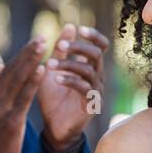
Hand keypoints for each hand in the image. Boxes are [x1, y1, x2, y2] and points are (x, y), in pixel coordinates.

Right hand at [0, 38, 45, 152]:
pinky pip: (23, 97)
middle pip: (13, 70)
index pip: (8, 69)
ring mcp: (1, 109)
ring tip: (43, 46)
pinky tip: (42, 69)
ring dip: (31, 61)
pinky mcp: (11, 120)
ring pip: (18, 80)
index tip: (36, 41)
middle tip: (42, 37)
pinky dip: (32, 82)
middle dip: (28, 53)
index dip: (22, 54)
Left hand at [38, 24, 108, 149]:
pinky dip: (70, 81)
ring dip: (68, 64)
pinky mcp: (91, 105)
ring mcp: (96, 91)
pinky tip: (56, 79)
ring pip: (89, 70)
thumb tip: (70, 25)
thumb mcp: (53, 69)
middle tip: (59, 45)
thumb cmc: (53, 98)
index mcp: (90, 66)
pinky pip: (85, 88)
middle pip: (97, 55)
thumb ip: (60, 50)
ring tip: (50, 64)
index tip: (79, 29)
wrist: (53, 127)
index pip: (101, 46)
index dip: (94, 36)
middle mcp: (97, 77)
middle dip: (78, 47)